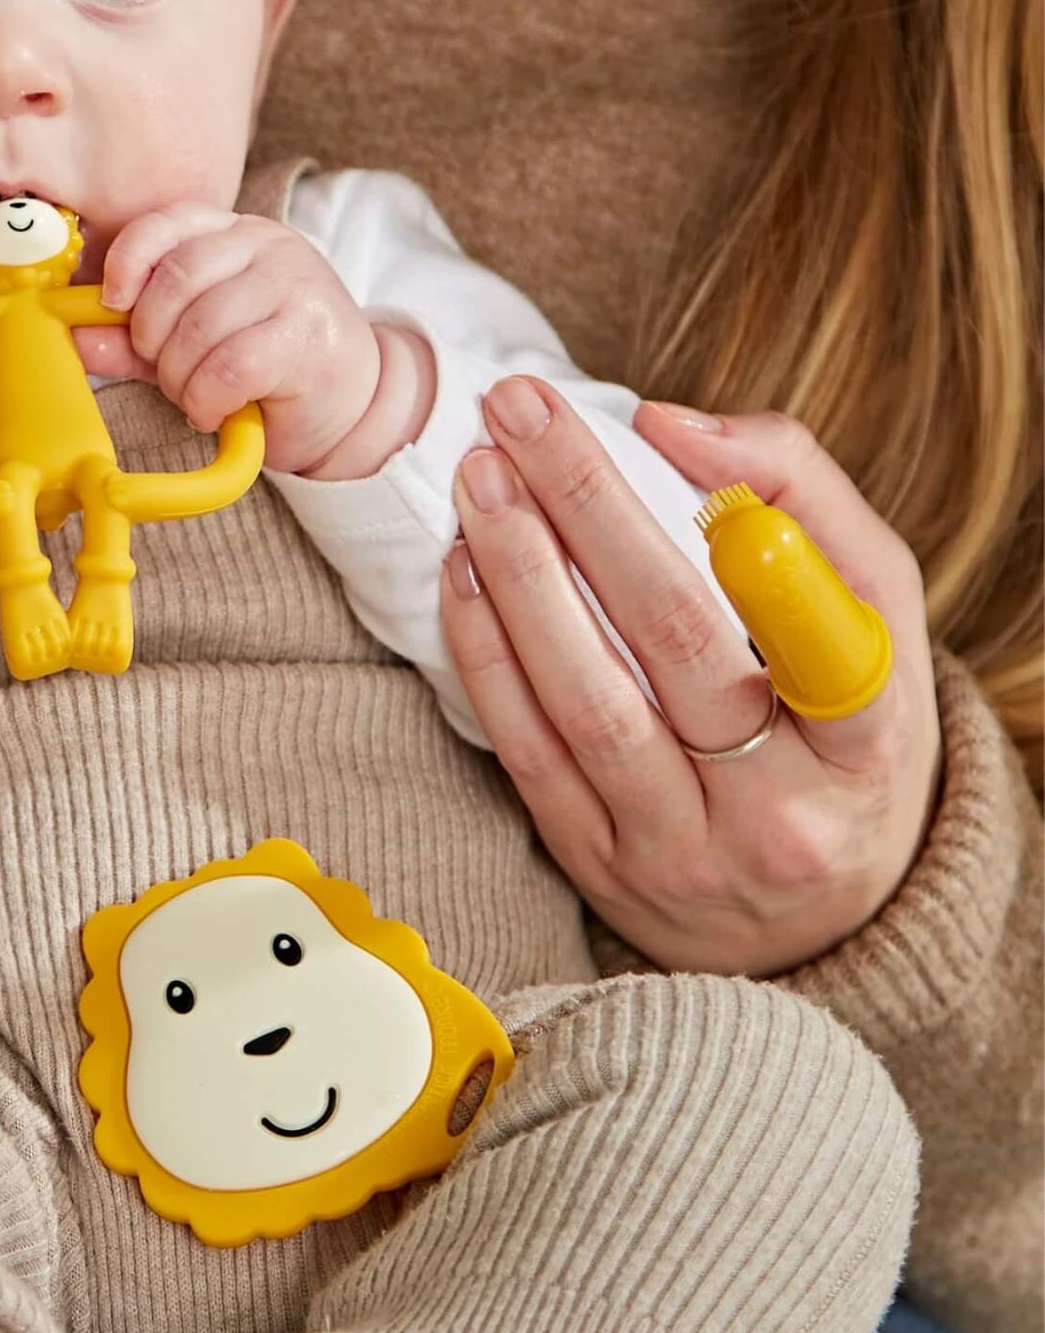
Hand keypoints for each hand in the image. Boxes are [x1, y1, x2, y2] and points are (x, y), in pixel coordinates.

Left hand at [100, 204, 432, 475]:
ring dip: (181, 379)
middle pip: (176, 280)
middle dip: (153, 340)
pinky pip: (229, 366)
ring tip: (195, 396)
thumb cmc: (267, 368)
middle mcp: (266, 245)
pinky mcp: (308, 332)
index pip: (166, 224)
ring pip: (199, 328)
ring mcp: (293, 283)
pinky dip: (207, 398)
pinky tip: (215, 410)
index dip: (127, 262)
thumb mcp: (193, 345)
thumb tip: (77, 339)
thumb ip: (135, 340)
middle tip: (165, 373)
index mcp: (233, 233)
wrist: (352, 405)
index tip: (112, 304)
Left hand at [443, 379, 941, 975]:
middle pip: (677, 642)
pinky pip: (529, 750)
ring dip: (520, 575)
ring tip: (481, 479)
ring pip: (588, 702)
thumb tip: (670, 425)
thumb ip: (799, 494)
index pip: (827, 643)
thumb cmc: (839, 728)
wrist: (812, 917)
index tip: (651, 428)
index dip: (744, 534)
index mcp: (868, 747)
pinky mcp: (598, 864)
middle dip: (587, 507)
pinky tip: (463, 570)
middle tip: (520, 415)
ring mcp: (681, 849)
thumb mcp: (871, 612)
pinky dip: (487, 652)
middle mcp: (779, 811)